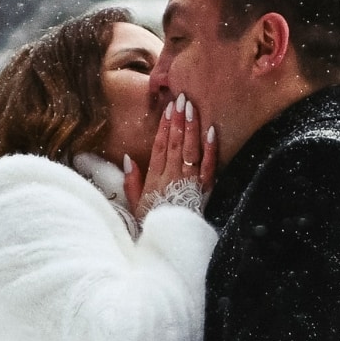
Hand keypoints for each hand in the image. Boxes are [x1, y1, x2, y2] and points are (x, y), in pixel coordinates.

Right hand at [123, 94, 215, 221]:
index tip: (168, 108)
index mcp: (155, 178)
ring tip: (192, 107)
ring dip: (191, 127)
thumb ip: (131, 182)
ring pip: (190, 149)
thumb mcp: (136, 204)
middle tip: (182, 99)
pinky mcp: (204, 188)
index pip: (160, 146)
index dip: (164, 126)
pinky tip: (211, 131)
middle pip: (176, 143)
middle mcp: (172, 176)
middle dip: (178, 120)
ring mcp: (189, 181)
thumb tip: (128, 158)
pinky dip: (210, 148)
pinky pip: (208, 165)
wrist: (171, 240)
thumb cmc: (154, 222)